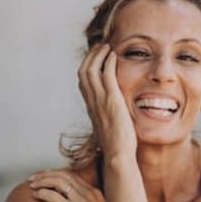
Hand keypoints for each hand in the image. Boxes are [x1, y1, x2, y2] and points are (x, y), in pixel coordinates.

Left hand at [28, 168, 107, 201]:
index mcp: (95, 193)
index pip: (72, 175)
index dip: (55, 173)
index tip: (44, 175)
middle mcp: (88, 194)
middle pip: (63, 175)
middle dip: (45, 174)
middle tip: (33, 178)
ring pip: (57, 182)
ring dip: (42, 181)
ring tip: (32, 185)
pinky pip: (54, 197)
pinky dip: (42, 193)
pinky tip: (36, 195)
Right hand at [77, 42, 137, 159]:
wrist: (117, 155)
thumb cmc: (116, 145)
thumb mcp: (108, 127)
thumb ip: (107, 116)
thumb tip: (112, 113)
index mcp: (91, 107)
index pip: (83, 81)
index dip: (88, 66)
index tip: (96, 57)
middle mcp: (92, 102)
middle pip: (83, 72)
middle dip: (90, 56)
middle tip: (100, 46)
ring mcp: (100, 101)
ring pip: (91, 70)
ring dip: (98, 55)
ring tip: (107, 46)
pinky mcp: (111, 101)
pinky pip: (106, 75)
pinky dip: (109, 62)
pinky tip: (114, 55)